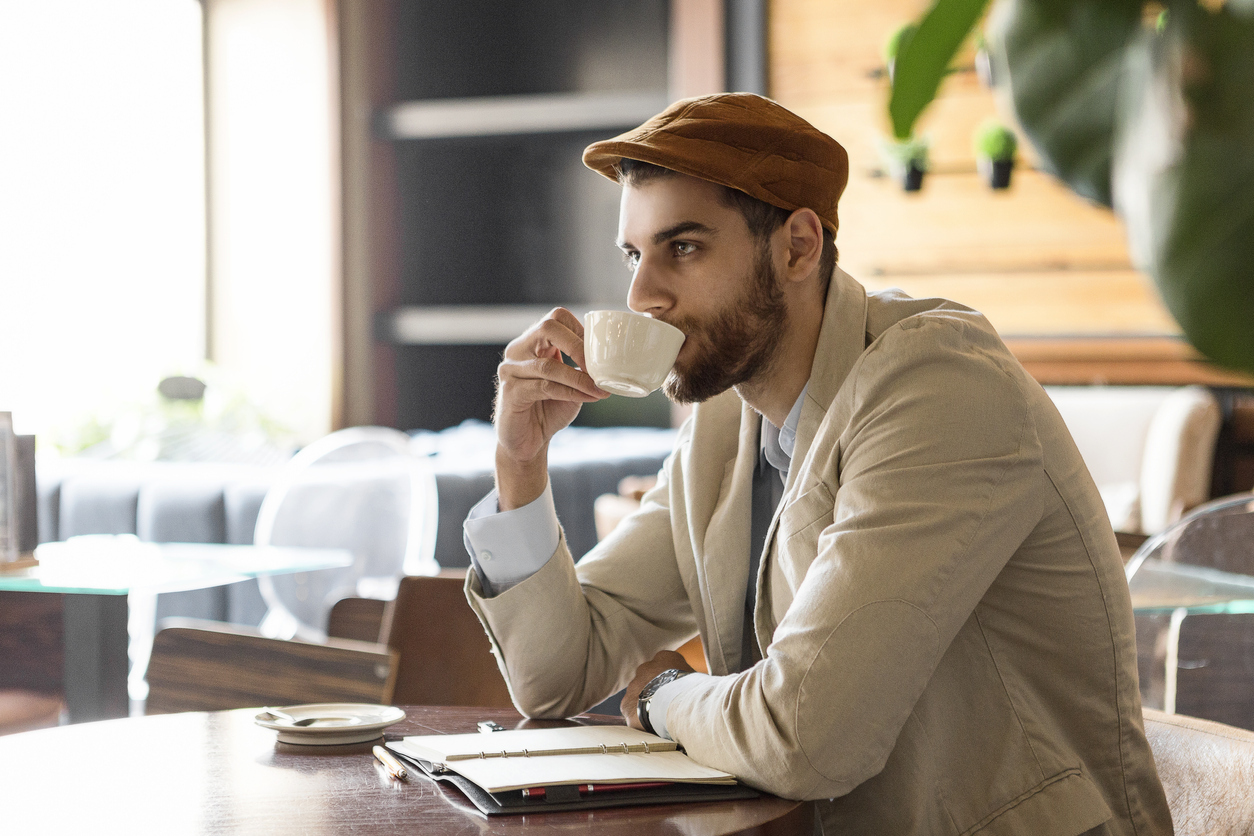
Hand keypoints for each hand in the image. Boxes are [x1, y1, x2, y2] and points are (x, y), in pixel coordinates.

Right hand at [494, 308, 607, 508]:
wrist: (528, 442)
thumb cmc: (550, 409)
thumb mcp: (572, 383)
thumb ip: (585, 369)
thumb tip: (616, 361)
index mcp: (533, 343)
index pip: (557, 318)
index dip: (581, 331)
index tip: (602, 352)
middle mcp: (518, 351)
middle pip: (547, 328)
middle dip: (578, 346)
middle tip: (599, 366)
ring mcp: (510, 370)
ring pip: (549, 365)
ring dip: (580, 378)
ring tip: (600, 389)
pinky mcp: (510, 392)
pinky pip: (544, 387)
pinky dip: (570, 392)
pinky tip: (587, 397)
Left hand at [621, 650, 694, 730]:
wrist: (676, 704)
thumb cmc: (692, 690)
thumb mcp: (696, 678)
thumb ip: (688, 680)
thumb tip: (696, 689)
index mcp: (665, 658)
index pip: (664, 666)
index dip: (670, 681)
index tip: (675, 691)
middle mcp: (645, 668)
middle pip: (648, 679)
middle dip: (655, 690)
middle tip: (666, 704)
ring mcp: (634, 685)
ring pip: (638, 695)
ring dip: (645, 703)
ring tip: (658, 717)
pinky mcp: (626, 703)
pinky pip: (631, 711)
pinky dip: (638, 718)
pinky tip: (649, 724)